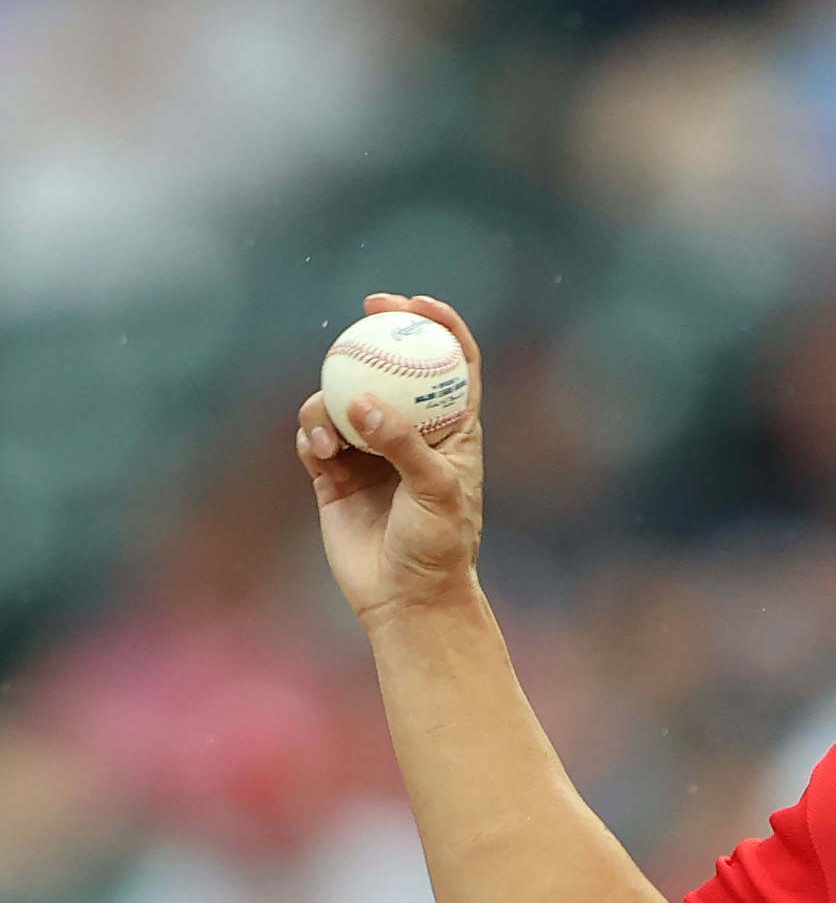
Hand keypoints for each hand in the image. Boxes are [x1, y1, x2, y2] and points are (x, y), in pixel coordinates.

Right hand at [295, 293, 483, 626]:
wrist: (405, 598)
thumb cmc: (438, 547)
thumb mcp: (435, 493)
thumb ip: (402, 444)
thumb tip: (362, 401)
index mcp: (453, 432)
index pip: (455, 366)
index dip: (441, 326)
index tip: (417, 303)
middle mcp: (410, 434)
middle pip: (392, 366)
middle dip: (377, 331)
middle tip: (364, 309)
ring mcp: (370, 451)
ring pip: (343, 397)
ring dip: (332, 399)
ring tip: (331, 436)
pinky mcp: (334, 473)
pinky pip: (315, 433)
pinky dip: (313, 432)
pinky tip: (319, 448)